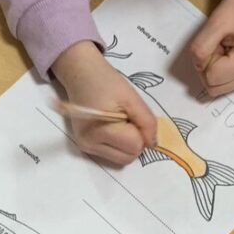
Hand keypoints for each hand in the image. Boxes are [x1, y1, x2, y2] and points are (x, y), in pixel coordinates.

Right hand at [51, 42, 155, 165]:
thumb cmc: (106, 82)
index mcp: (100, 131)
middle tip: (127, 119)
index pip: (134, 146)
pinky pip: (112, 154)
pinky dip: (118, 144)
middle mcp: (90, 145)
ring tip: (118, 122)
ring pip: (121, 159)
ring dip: (127, 144)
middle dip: (134, 141)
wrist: (81, 74)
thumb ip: (147, 122)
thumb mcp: (132, 98)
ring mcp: (86, 148)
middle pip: (128, 158)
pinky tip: (111, 127)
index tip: (132, 115)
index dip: (140, 131)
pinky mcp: (85, 147)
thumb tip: (153, 144)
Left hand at [189, 0, 233, 96]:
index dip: (205, 59)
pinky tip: (225, 54)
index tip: (217, 41)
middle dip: (208, 66)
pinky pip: (220, 83)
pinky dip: (216, 70)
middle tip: (218, 45)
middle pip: (212, 87)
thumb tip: (198, 67)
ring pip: (215, 88)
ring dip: (211, 68)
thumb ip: (201, 48)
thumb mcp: (214, 25)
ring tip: (222, 48)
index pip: (211, 78)